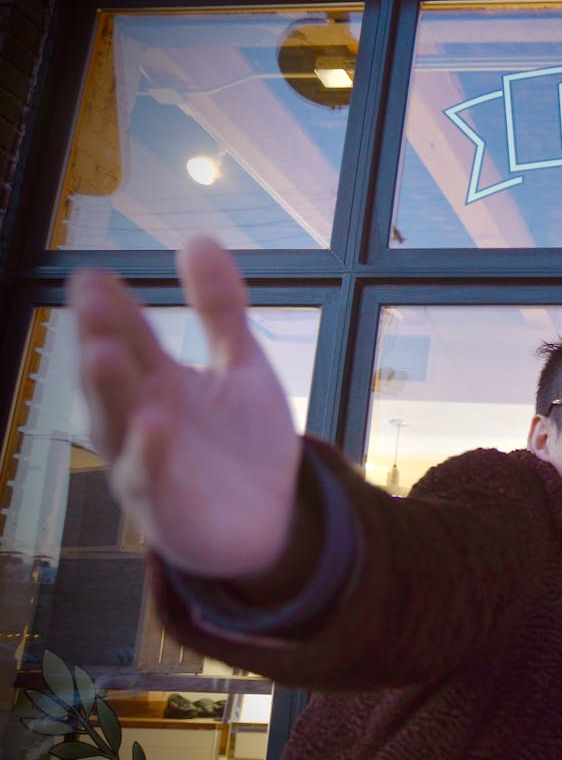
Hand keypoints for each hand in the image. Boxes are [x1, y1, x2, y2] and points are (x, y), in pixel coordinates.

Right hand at [66, 237, 300, 578]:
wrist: (274, 521)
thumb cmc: (243, 444)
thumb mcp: (241, 368)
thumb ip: (221, 310)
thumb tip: (198, 238)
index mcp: (158, 383)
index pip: (130, 337)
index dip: (115, 307)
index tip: (95, 272)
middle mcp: (141, 420)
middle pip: (115, 375)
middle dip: (100, 337)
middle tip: (89, 295)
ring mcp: (147, 464)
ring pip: (117, 425)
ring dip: (108, 389)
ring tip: (102, 349)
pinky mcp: (165, 509)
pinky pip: (150, 478)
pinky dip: (148, 451)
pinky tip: (154, 421)